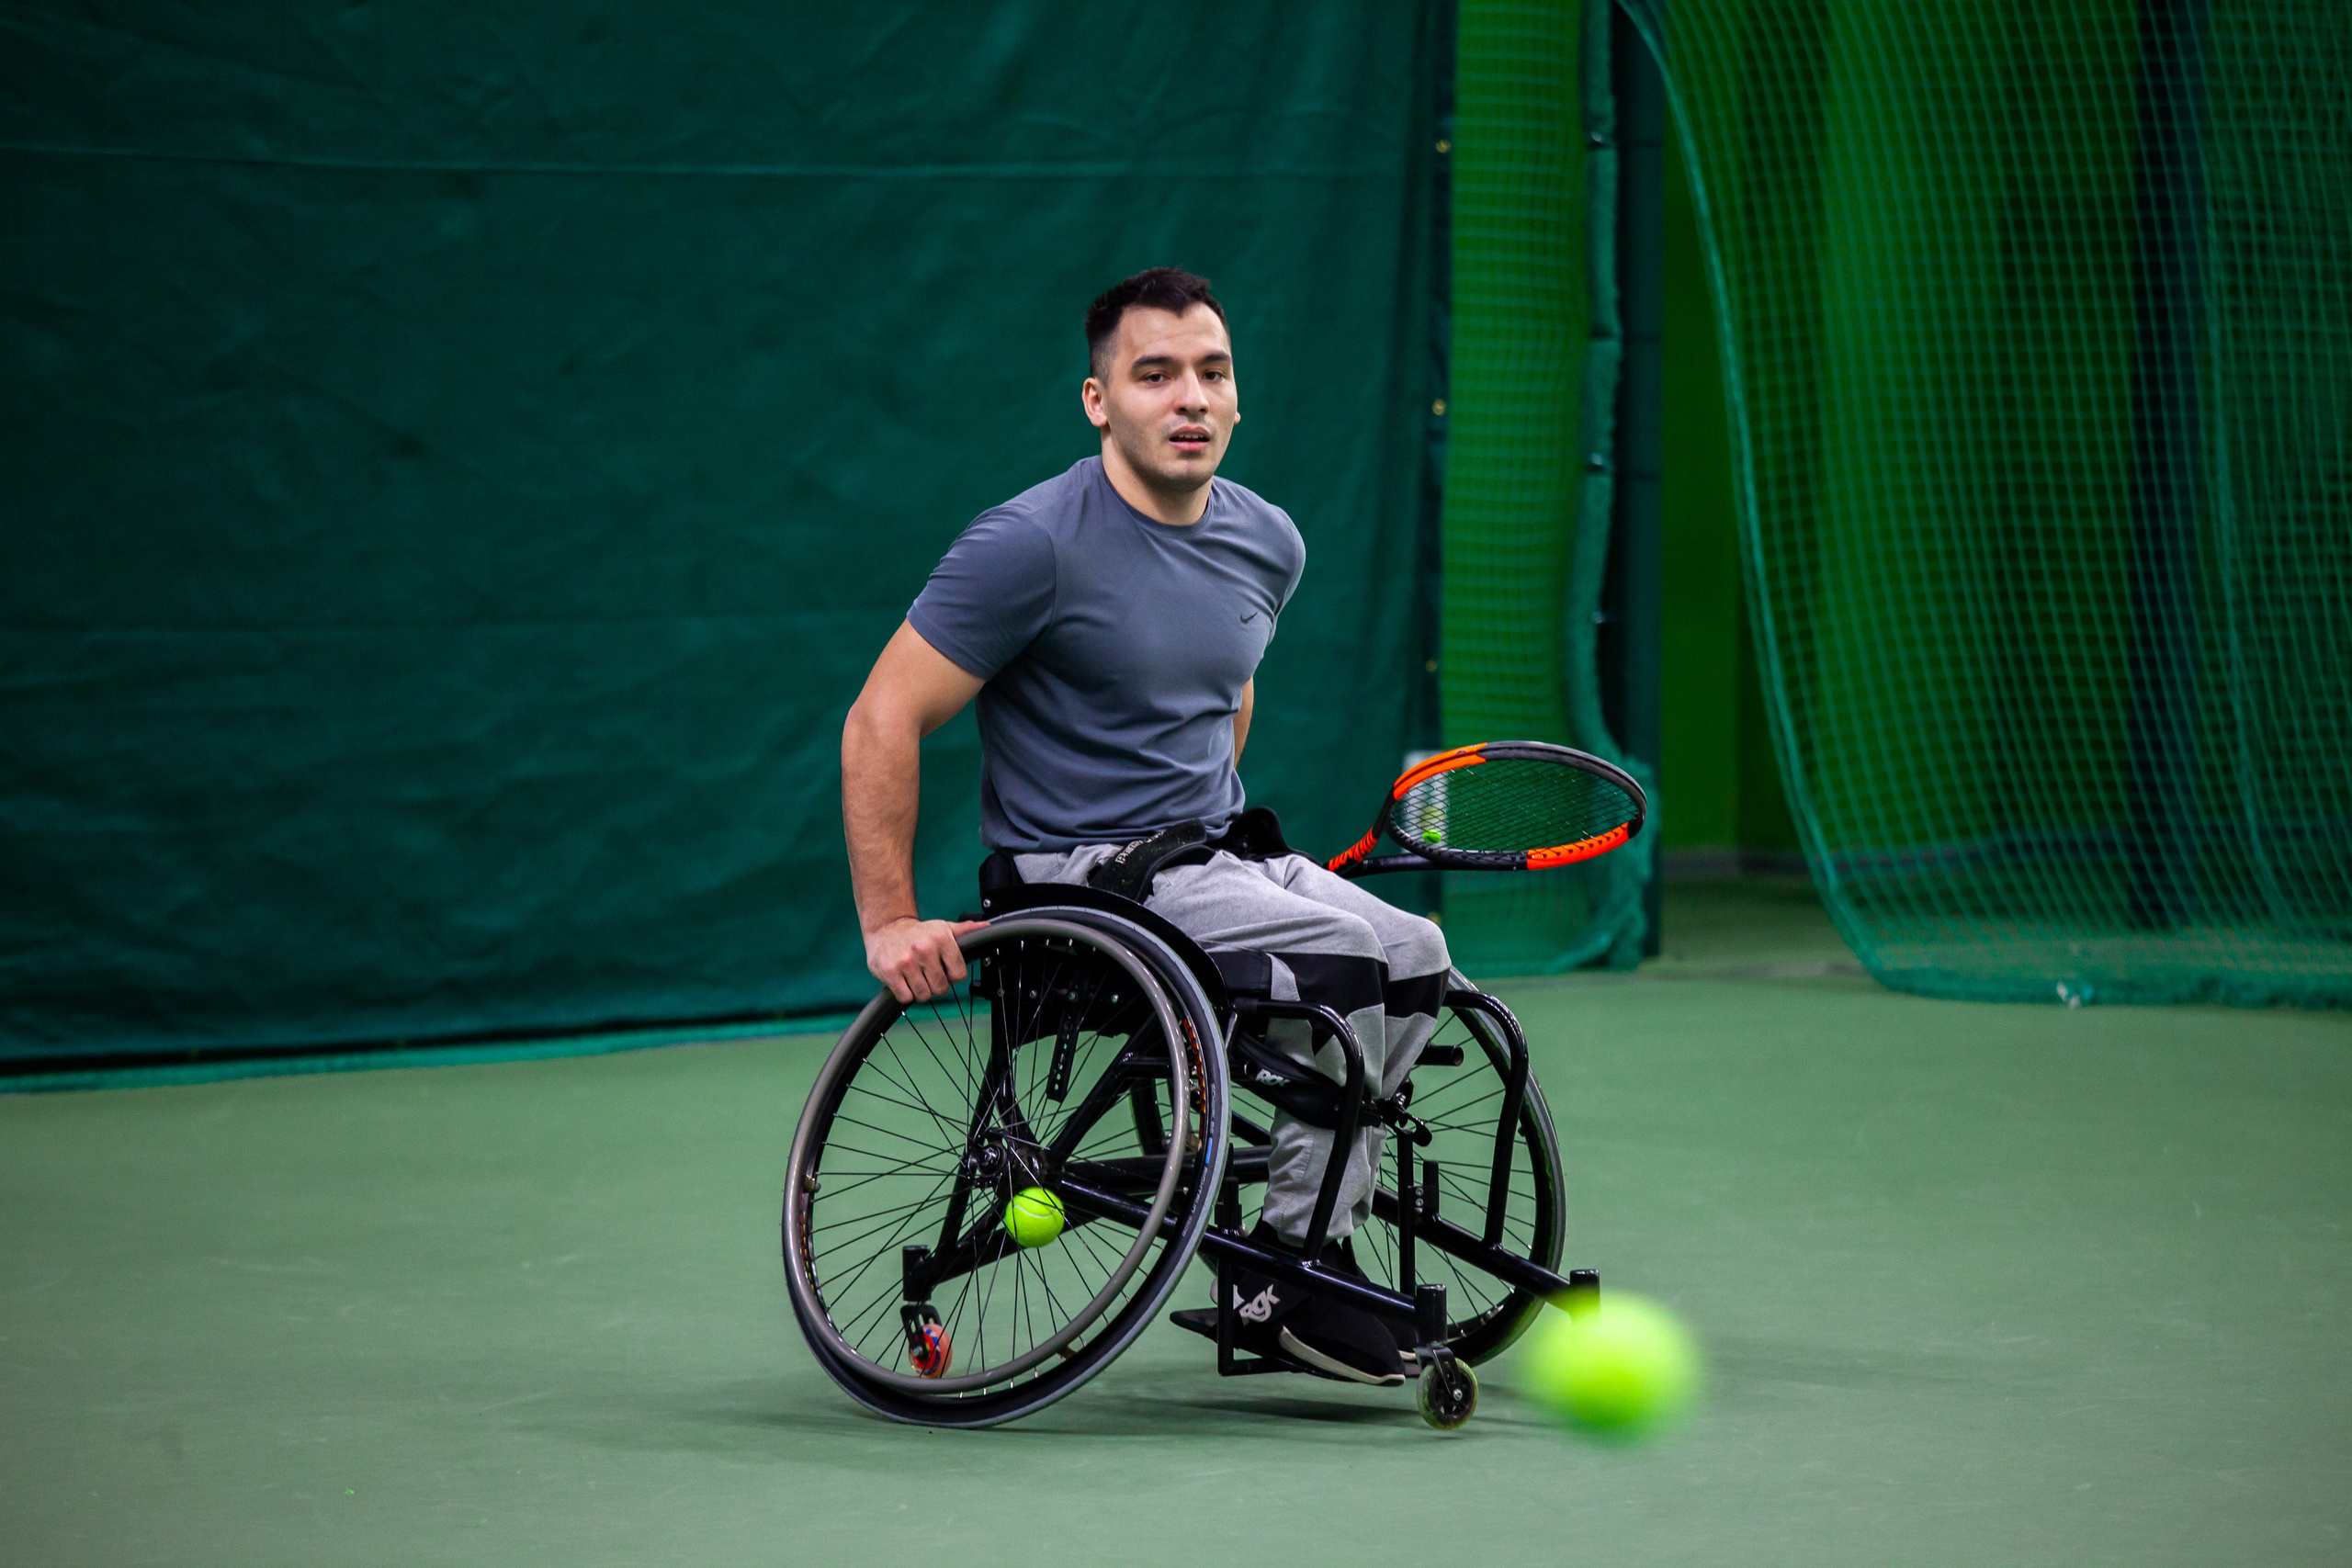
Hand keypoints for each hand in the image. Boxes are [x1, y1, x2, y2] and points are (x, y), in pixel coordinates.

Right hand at [864, 916, 988, 1003]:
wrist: (886, 928)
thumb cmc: (918, 933)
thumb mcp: (942, 928)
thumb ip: (965, 931)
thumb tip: (987, 927)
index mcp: (941, 939)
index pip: (959, 975)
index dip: (952, 975)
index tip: (944, 969)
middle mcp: (924, 949)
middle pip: (941, 988)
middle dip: (935, 985)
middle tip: (927, 973)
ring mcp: (906, 961)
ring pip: (924, 995)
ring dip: (920, 991)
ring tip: (915, 976)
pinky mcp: (890, 972)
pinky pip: (905, 997)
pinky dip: (905, 993)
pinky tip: (904, 980)